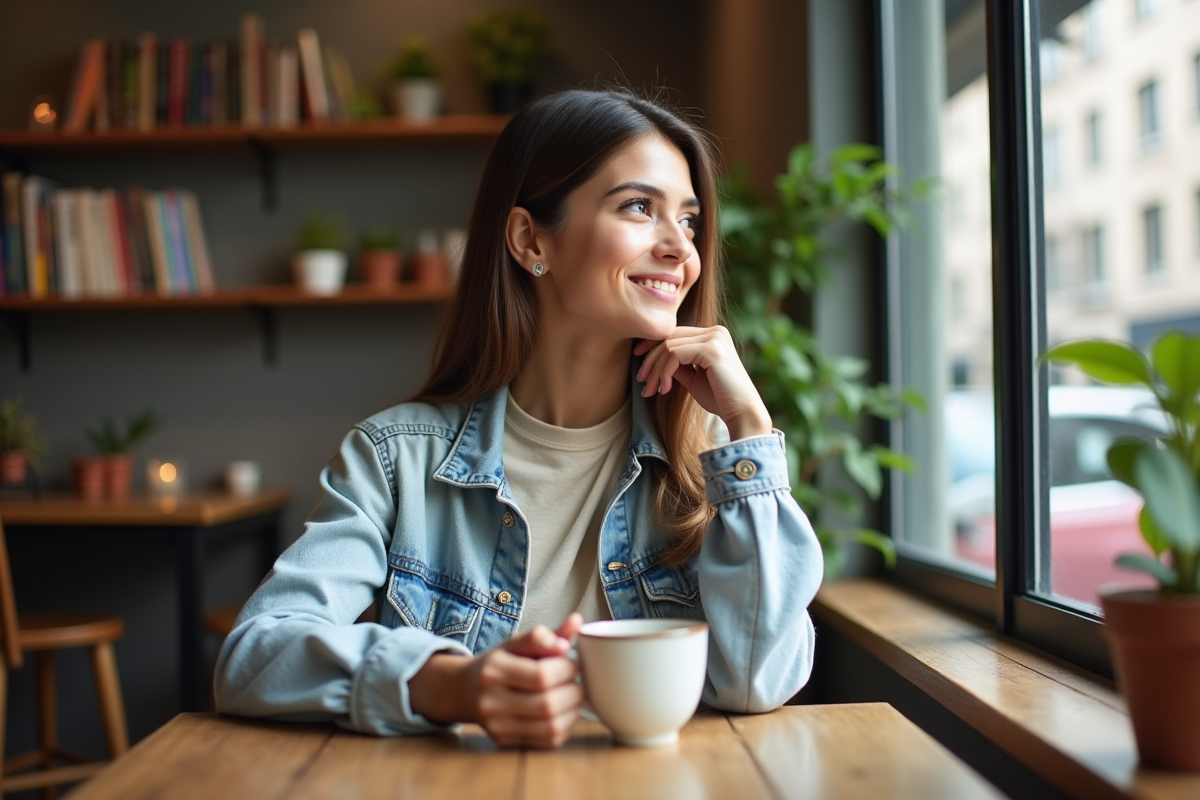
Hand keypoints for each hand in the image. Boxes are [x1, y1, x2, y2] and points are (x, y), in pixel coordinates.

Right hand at [411, 613, 584, 748]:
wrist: (466, 690)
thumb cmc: (499, 663)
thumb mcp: (515, 643)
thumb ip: (544, 635)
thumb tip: (575, 623)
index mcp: (493, 670)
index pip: (542, 675)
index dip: (567, 668)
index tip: (572, 662)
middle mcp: (491, 701)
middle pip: (547, 704)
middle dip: (573, 691)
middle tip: (575, 681)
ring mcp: (497, 726)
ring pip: (550, 727)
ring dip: (573, 711)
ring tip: (572, 696)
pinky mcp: (506, 742)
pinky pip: (547, 741)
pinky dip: (565, 727)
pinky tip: (564, 712)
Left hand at [634, 326, 772, 440]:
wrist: (742, 413)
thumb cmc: (720, 398)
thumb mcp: (693, 378)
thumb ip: (677, 365)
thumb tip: (654, 360)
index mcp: (713, 335)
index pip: (674, 334)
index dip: (652, 348)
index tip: (641, 368)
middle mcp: (715, 331)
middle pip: (669, 337)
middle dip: (650, 361)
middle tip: (641, 382)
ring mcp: (714, 338)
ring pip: (668, 346)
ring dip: (655, 370)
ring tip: (651, 390)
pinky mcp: (711, 348)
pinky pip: (674, 354)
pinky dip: (665, 372)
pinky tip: (666, 388)